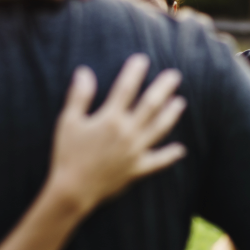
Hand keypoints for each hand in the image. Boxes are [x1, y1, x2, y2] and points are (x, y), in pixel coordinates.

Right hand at [48, 54, 186, 212]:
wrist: (72, 190)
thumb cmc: (68, 154)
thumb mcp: (68, 122)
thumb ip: (79, 96)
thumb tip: (84, 72)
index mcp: (110, 119)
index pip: (126, 89)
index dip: (135, 72)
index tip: (143, 59)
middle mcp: (128, 132)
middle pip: (151, 105)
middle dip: (164, 88)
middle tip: (175, 75)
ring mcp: (136, 151)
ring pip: (160, 128)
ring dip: (172, 114)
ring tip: (181, 102)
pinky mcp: (138, 168)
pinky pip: (158, 161)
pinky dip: (170, 155)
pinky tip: (181, 149)